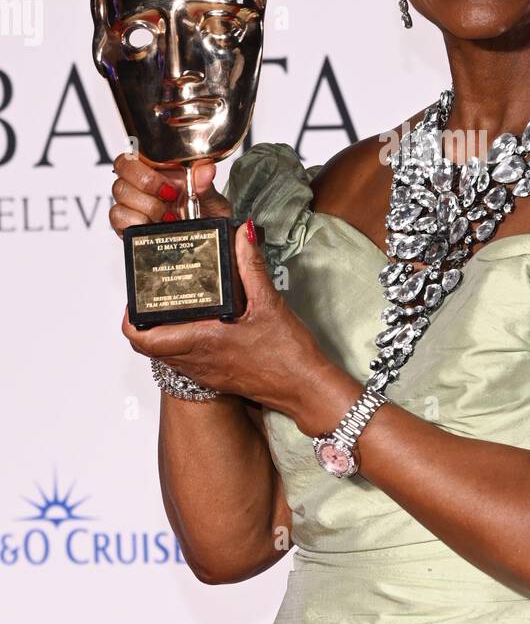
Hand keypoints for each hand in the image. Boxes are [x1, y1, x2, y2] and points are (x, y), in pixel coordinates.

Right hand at [108, 149, 229, 232]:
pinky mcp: (124, 222)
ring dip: (148, 206)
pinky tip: (153, 226)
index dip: (149, 162)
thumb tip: (206, 169)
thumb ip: (205, 185)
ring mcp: (131, 201)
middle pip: (123, 166)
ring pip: (120, 190)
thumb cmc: (205, 216)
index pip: (139, 150)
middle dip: (148, 183)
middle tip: (171, 196)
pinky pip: (117, 215)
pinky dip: (136, 221)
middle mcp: (142, 181)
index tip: (172, 180)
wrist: (203, 241)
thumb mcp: (211, 200)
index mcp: (160, 167)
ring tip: (169, 217)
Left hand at [120, 219, 331, 414]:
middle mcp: (197, 361)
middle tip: (155, 297)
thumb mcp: (269, 303)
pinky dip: (182, 343)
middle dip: (146, 322)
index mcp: (202, 342)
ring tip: (175, 307)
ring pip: (166, 355)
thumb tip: (240, 234)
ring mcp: (205, 373)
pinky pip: (185, 362)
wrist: (305, 388)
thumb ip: (250, 265)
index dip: (131, 321)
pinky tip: (201, 325)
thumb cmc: (288, 354)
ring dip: (163, 333)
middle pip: (150, 347)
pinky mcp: (216, 378)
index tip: (135, 301)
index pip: (145, 339)